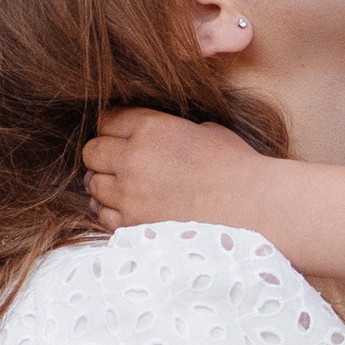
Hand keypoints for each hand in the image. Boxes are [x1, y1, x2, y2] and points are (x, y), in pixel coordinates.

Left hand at [83, 106, 272, 231]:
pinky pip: (102, 215)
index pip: (107, 119)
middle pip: (91, 151)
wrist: (252, 207)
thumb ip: (170, 128)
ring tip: (126, 187)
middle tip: (121, 162)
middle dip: (103, 154)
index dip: (114, 126)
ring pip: (93, 184)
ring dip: (106, 184)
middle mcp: (133, 159)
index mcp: (151, 128)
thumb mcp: (204, 129)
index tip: (123, 134)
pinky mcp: (133, 224)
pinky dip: (111, 211)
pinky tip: (128, 208)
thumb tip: (156, 134)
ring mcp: (130, 195)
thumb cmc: (236, 166)